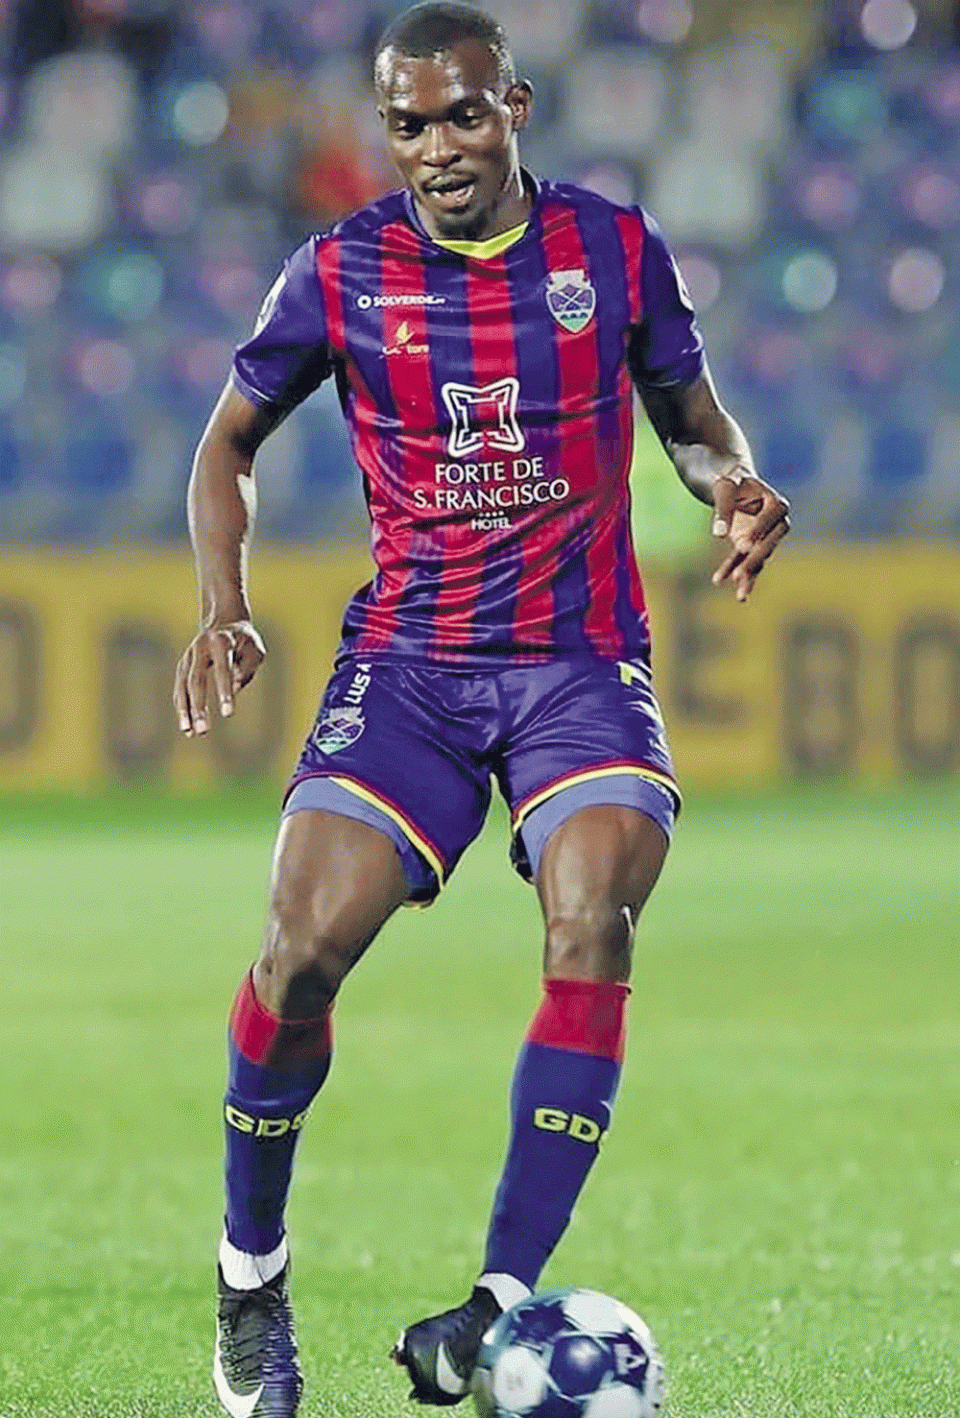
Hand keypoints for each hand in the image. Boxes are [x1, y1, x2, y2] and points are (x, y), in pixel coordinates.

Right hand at [173, 619, 265, 736]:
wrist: (223, 619)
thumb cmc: (245, 639)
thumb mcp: (255, 649)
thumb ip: (248, 667)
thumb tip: (234, 689)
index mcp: (221, 641)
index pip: (222, 669)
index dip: (224, 691)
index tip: (228, 714)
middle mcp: (200, 648)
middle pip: (196, 680)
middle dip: (199, 706)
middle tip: (204, 730)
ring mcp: (188, 656)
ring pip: (183, 686)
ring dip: (185, 710)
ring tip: (191, 732)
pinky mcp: (183, 666)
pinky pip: (180, 689)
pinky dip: (182, 708)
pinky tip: (187, 728)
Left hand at [710, 471, 789, 602]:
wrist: (733, 486)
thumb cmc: (731, 481)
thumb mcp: (725, 488)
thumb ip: (723, 509)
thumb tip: (719, 534)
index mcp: (776, 503)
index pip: (769, 519)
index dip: (757, 531)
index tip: (743, 545)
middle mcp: (776, 523)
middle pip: (768, 544)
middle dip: (754, 560)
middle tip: (740, 575)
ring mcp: (765, 538)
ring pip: (758, 558)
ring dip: (747, 574)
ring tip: (740, 595)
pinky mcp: (752, 547)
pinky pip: (744, 562)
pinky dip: (732, 571)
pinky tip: (723, 584)